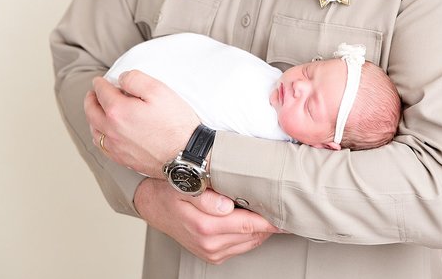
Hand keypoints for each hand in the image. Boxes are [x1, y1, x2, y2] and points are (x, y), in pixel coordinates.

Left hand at [85, 70, 200, 177]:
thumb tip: (121, 79)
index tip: (101, 80)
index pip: (101, 92)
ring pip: (94, 131)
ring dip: (92, 118)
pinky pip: (102, 147)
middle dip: (91, 100)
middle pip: (92, 112)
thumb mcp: (159, 90)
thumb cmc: (175, 123)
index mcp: (118, 111)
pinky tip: (105, 134)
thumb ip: (135, 79)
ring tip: (97, 112)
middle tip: (93, 94)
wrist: (186, 154)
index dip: (100, 83)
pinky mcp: (123, 159)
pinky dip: (99, 136)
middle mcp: (111, 130)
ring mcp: (116, 147)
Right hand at [135, 179, 280, 264]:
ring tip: (272, 212)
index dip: (273, 220)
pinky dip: (251, 235)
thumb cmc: (170, 190)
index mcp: (206, 227)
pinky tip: (254, 220)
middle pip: (254, 235)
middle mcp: (210, 244)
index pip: (251, 225)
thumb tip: (227, 205)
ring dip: (262, 229)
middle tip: (286, 206)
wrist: (153, 205)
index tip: (289, 212)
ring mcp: (211, 252)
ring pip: (250, 243)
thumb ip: (206, 196)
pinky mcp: (212, 255)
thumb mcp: (185, 185)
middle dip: (271, 222)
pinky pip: (241, 247)